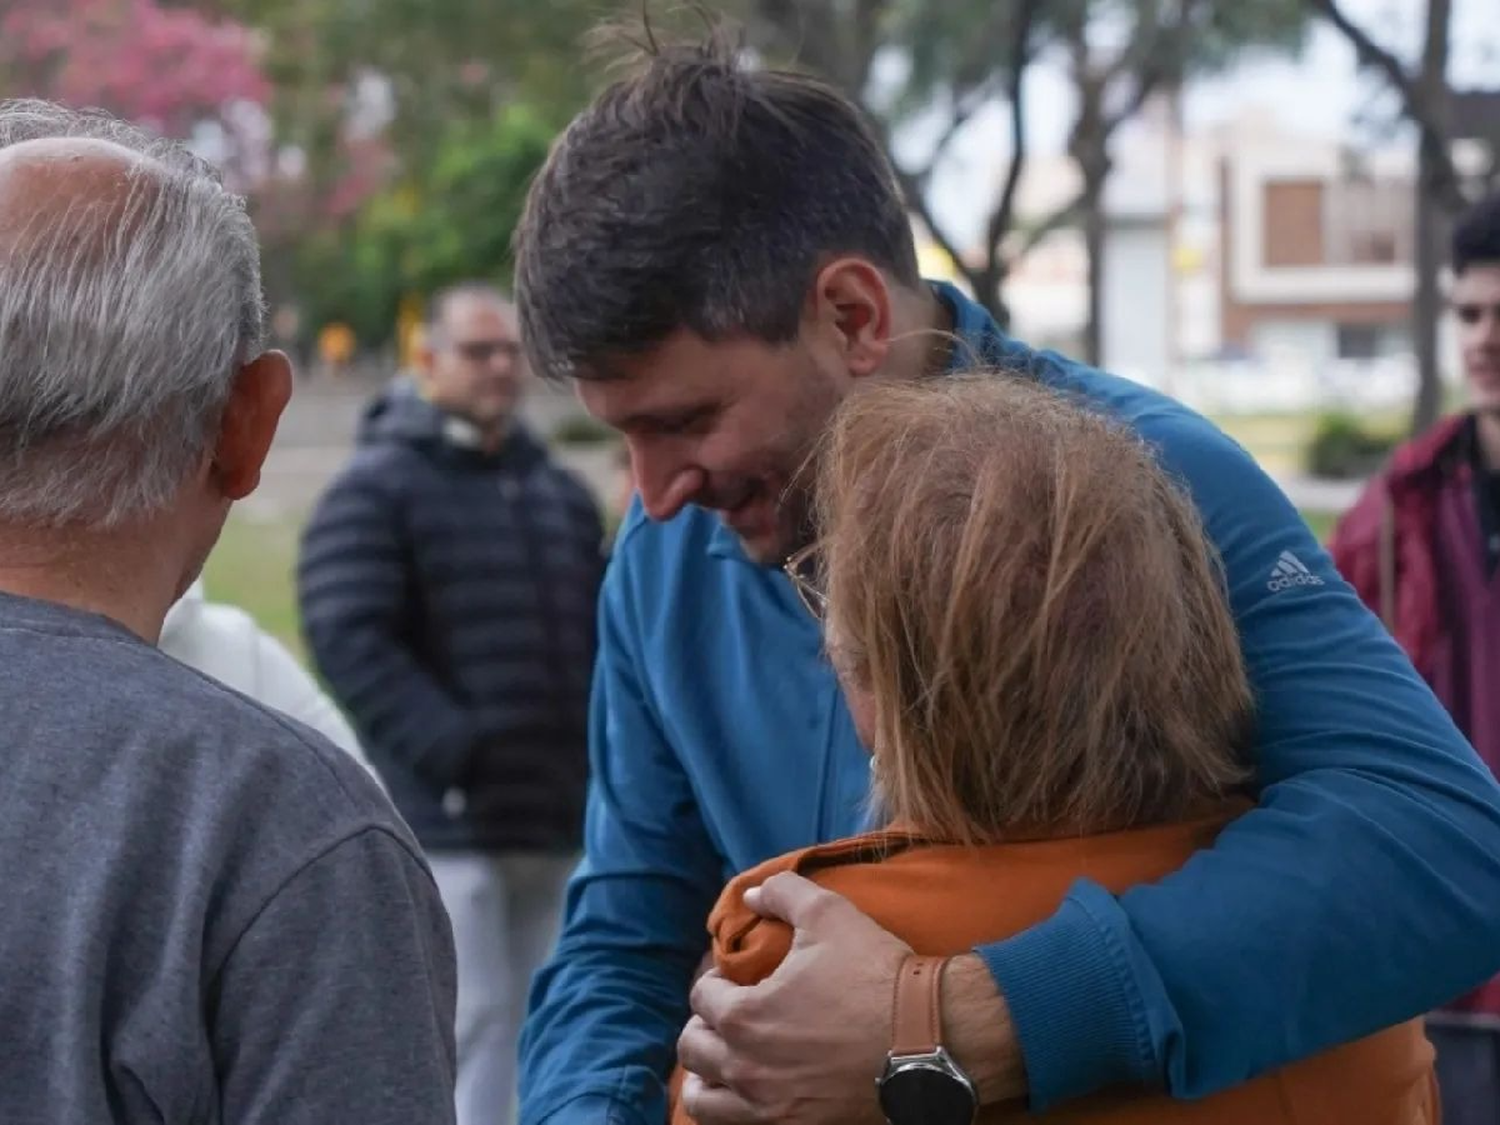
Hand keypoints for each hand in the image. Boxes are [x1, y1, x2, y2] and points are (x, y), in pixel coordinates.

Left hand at [677, 872, 909, 1124]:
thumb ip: (783, 893)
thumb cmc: (873, 974)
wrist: (928, 1038)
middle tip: (730, 1012)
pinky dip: (732, 1106)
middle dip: (704, 1024)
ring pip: (703, 1099)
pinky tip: (751, 1088)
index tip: (735, 975)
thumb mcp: (827, 914)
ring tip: (726, 1056)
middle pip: (693, 1048)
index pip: (701, 997)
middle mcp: (745, 1067)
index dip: (714, 979)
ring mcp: (769, 1105)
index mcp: (743, 1015)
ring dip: (705, 1075)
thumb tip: (753, 894)